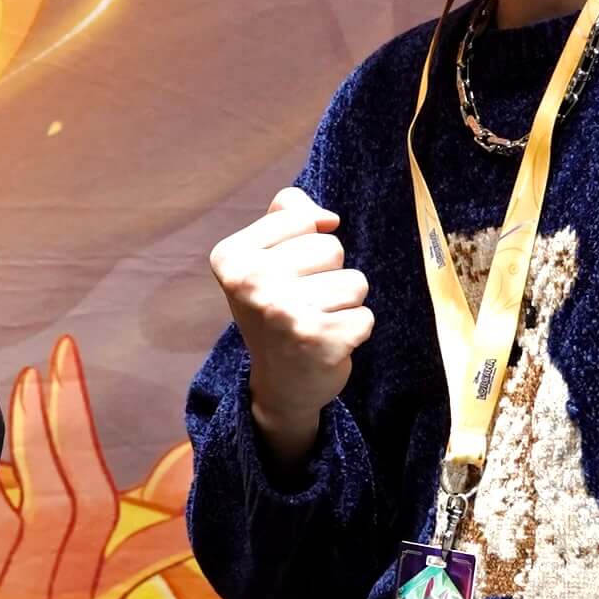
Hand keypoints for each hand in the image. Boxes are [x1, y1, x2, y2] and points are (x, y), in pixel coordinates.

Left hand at [0, 336, 194, 598]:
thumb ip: (96, 501)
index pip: (148, 549)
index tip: (193, 456)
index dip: (174, 504)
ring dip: (39, 432)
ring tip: (27, 381)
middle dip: (80, 421)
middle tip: (63, 360)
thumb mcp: (43, 538)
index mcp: (90, 593)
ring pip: (51, 505)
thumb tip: (183, 463)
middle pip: (95, 504)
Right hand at [208, 188, 372, 464]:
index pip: (301, 216)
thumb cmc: (277, 307)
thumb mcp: (265, 257)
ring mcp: (284, 313)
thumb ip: (287, 216)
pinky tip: (329, 341)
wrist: (280, 383)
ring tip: (319, 319)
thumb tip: (327, 217)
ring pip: (355, 281)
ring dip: (345, 302)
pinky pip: (366, 316)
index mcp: (232, 257)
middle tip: (303, 300)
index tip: (285, 270)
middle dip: (328, 272)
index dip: (305, 241)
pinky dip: (354, 329)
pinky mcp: (319, 341)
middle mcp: (251, 283)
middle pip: (331, 246)